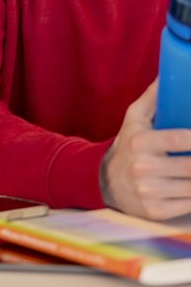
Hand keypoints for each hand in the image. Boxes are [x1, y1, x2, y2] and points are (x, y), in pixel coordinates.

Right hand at [101, 80, 190, 219]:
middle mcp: (143, 167)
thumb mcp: (134, 118)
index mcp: (141, 142)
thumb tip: (167, 75)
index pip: (180, 139)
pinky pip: (188, 205)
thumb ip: (153, 98)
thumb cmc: (127, 145)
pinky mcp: (155, 211)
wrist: (105, 181)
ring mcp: (149, 192)